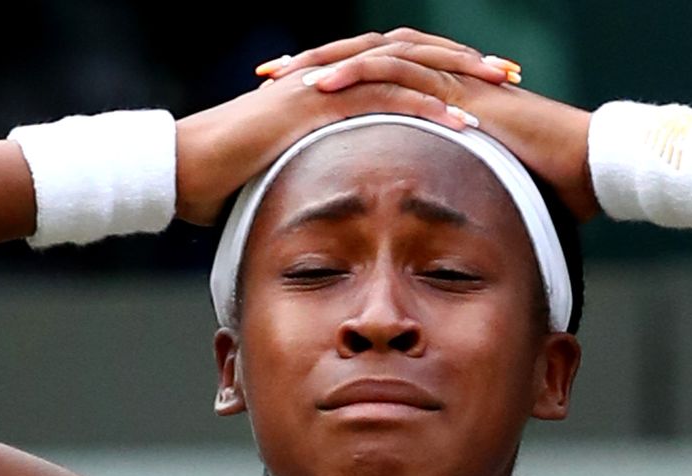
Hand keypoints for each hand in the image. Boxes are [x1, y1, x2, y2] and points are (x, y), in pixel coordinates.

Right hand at [173, 31, 512, 224]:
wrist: (181, 170)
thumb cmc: (223, 180)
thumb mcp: (285, 171)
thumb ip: (318, 172)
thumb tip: (340, 201)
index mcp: (330, 87)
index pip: (398, 70)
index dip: (443, 76)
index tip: (485, 90)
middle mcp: (331, 77)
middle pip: (412, 57)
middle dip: (464, 64)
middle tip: (510, 75)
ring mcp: (324, 86)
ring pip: (406, 69)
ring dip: (457, 79)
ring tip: (499, 92)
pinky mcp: (316, 105)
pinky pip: (382, 100)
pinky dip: (426, 110)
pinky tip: (462, 125)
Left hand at [263, 28, 598, 221]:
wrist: (586, 168)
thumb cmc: (545, 185)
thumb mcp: (479, 188)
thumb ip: (450, 194)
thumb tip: (430, 233)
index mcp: (437, 97)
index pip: (371, 83)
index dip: (327, 91)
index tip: (284, 107)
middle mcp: (439, 78)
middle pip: (361, 59)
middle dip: (311, 67)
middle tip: (266, 79)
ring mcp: (448, 77)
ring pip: (372, 55)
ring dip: (323, 65)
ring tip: (282, 79)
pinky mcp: (458, 85)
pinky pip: (399, 70)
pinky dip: (357, 74)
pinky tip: (322, 88)